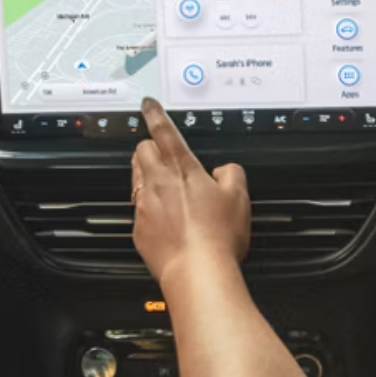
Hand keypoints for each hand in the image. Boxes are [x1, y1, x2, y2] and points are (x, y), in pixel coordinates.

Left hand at [131, 98, 248, 280]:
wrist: (198, 271)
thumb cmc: (218, 236)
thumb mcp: (239, 197)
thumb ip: (231, 174)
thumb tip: (224, 170)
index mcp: (182, 168)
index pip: (163, 130)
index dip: (155, 113)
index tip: (148, 105)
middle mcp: (158, 183)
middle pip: (142, 150)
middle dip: (150, 146)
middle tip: (163, 153)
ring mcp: (145, 206)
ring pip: (136, 177)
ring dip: (148, 174)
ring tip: (167, 187)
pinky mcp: (139, 229)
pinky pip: (138, 209)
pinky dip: (149, 207)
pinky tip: (166, 219)